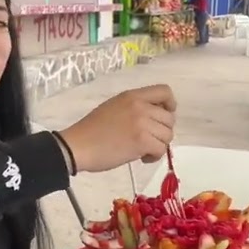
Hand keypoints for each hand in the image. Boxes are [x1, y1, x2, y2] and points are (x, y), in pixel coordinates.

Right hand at [57, 85, 176, 172]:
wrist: (78, 146)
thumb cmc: (91, 130)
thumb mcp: (114, 107)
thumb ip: (135, 107)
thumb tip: (153, 118)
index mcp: (132, 96)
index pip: (164, 91)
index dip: (169, 104)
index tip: (162, 116)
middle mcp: (140, 106)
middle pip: (169, 118)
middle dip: (162, 131)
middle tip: (148, 139)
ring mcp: (142, 123)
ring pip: (167, 135)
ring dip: (158, 145)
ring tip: (143, 150)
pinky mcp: (142, 141)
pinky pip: (161, 149)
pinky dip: (154, 156)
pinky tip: (141, 158)